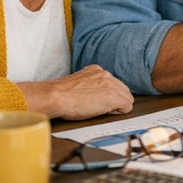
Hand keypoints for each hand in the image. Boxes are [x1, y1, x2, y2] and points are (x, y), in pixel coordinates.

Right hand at [17, 64, 133, 119]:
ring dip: (117, 106)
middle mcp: (105, 74)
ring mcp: (111, 85)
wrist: (55, 96)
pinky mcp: (113, 96)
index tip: (99, 101)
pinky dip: (118, 112)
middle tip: (100, 108)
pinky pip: (126, 106)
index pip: (113, 83)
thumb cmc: (60, 95)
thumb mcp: (77, 84)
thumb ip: (89, 85)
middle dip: (116, 100)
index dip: (108, 95)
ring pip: (127, 97)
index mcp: (96, 70)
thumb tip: (94, 94)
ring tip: (100, 110)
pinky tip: (105, 112)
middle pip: (123, 89)